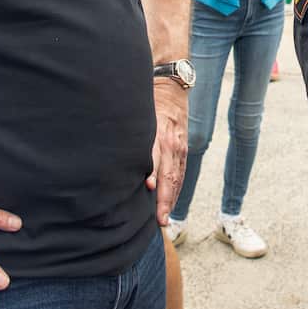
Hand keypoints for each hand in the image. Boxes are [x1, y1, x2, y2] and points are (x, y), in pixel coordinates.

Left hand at [148, 80, 188, 224]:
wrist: (172, 90)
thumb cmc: (150, 103)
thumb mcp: (140, 115)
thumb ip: (135, 136)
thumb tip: (124, 158)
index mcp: (159, 135)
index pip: (156, 157)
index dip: (153, 173)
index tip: (148, 189)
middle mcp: (171, 144)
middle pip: (169, 175)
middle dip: (165, 198)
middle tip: (160, 218)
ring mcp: (179, 148)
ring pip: (176, 178)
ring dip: (171, 200)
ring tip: (165, 218)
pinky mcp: (183, 150)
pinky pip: (180, 174)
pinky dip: (176, 191)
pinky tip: (171, 204)